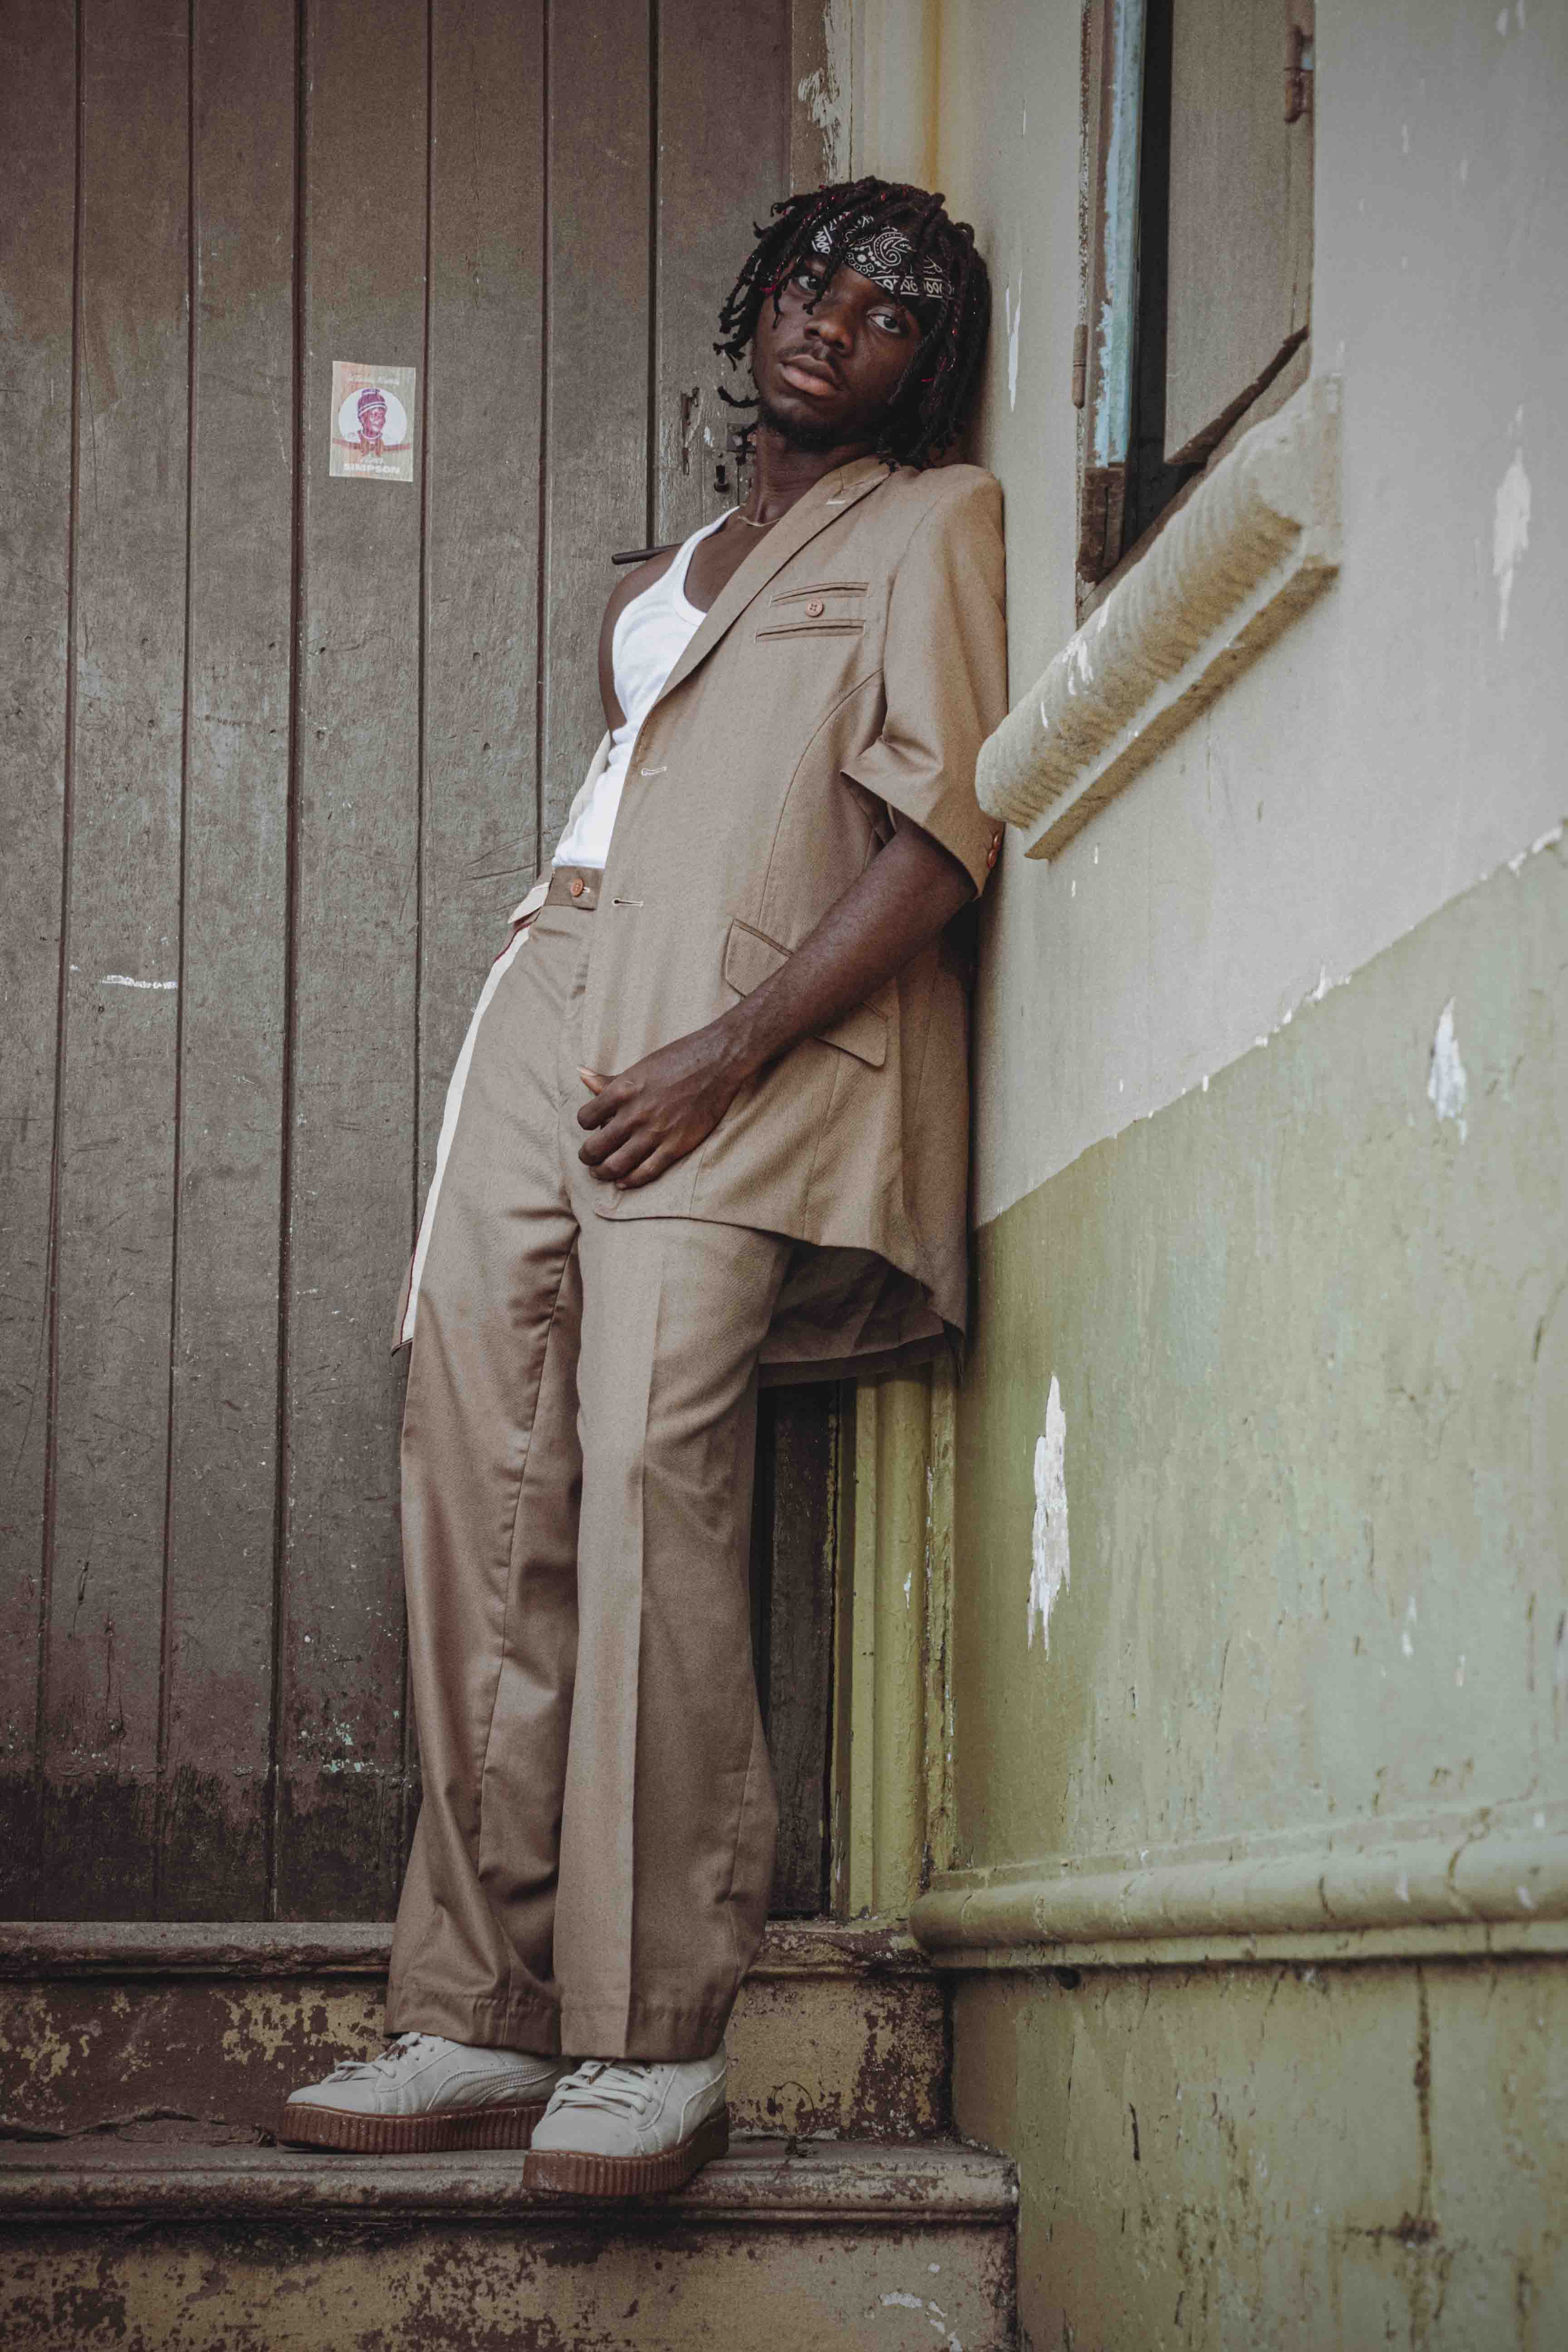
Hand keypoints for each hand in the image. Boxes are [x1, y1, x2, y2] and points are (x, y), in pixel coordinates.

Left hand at [575, 1024, 748, 1186]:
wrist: (716, 1063)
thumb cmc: (677, 1060)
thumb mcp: (638, 1067)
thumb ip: (608, 1079)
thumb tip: (580, 1073)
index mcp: (621, 1091)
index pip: (585, 1118)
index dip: (585, 1124)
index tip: (592, 1126)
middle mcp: (634, 1114)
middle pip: (596, 1147)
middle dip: (587, 1156)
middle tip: (588, 1158)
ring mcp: (655, 1133)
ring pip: (616, 1165)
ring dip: (603, 1172)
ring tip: (601, 1172)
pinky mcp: (675, 1146)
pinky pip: (646, 1173)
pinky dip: (630, 1181)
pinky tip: (623, 1182)